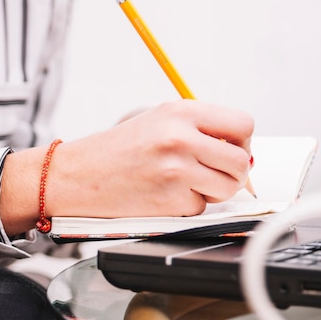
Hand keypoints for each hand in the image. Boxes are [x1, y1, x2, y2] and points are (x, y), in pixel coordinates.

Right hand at [0, 100, 253, 235]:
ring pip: (228, 188)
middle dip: (234, 173)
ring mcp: (176, 170)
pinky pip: (201, 208)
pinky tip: (165, 195)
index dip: (241, 142)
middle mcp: (181, 138)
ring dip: (214, 191)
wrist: (77, 175)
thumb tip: (243, 151)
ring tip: (186, 183)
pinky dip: (188, 206)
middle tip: (215, 173)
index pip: (243, 125)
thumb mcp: (158, 120)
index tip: (230, 150)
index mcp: (181, 111)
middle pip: (241, 161)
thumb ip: (200, 129)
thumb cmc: (117, 149)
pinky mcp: (170, 201)